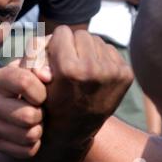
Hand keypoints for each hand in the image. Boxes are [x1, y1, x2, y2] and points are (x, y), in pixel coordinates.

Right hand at [0, 61, 47, 158]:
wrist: (30, 115)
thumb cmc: (37, 87)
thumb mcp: (41, 72)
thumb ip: (45, 66)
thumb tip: (45, 76)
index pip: (24, 83)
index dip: (41, 92)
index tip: (42, 94)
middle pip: (28, 115)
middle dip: (41, 114)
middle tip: (38, 110)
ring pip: (29, 135)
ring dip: (39, 130)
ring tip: (34, 121)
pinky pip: (26, 151)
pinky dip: (34, 145)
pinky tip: (28, 134)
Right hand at [43, 26, 133, 147]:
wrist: (74, 130)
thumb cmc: (49, 100)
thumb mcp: (35, 76)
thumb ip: (39, 50)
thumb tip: (56, 36)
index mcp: (69, 70)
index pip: (62, 31)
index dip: (55, 43)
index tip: (54, 57)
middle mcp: (93, 70)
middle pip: (81, 33)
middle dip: (72, 44)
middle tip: (68, 62)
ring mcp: (113, 73)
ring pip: (96, 39)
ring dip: (87, 50)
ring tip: (80, 69)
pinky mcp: (126, 74)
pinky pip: (109, 49)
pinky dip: (100, 57)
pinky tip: (94, 74)